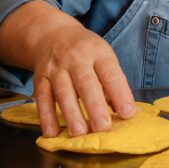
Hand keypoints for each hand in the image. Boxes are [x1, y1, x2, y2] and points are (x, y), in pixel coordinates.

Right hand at [0, 0, 135, 137]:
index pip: (110, 73)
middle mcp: (75, 58)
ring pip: (63, 91)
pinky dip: (46, 116)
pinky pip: (42, 98)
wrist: (53, 34)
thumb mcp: (103, 57)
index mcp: (97, 52)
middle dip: (94, 106)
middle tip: (102, 127)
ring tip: (79, 132)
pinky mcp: (41, 79)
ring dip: (71, 113)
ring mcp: (56, 68)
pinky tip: (52, 132)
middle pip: (85, 82)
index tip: (127, 113)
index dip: (119, 93)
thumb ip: (112, 83)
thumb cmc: (85, 51)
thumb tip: (123, 112)